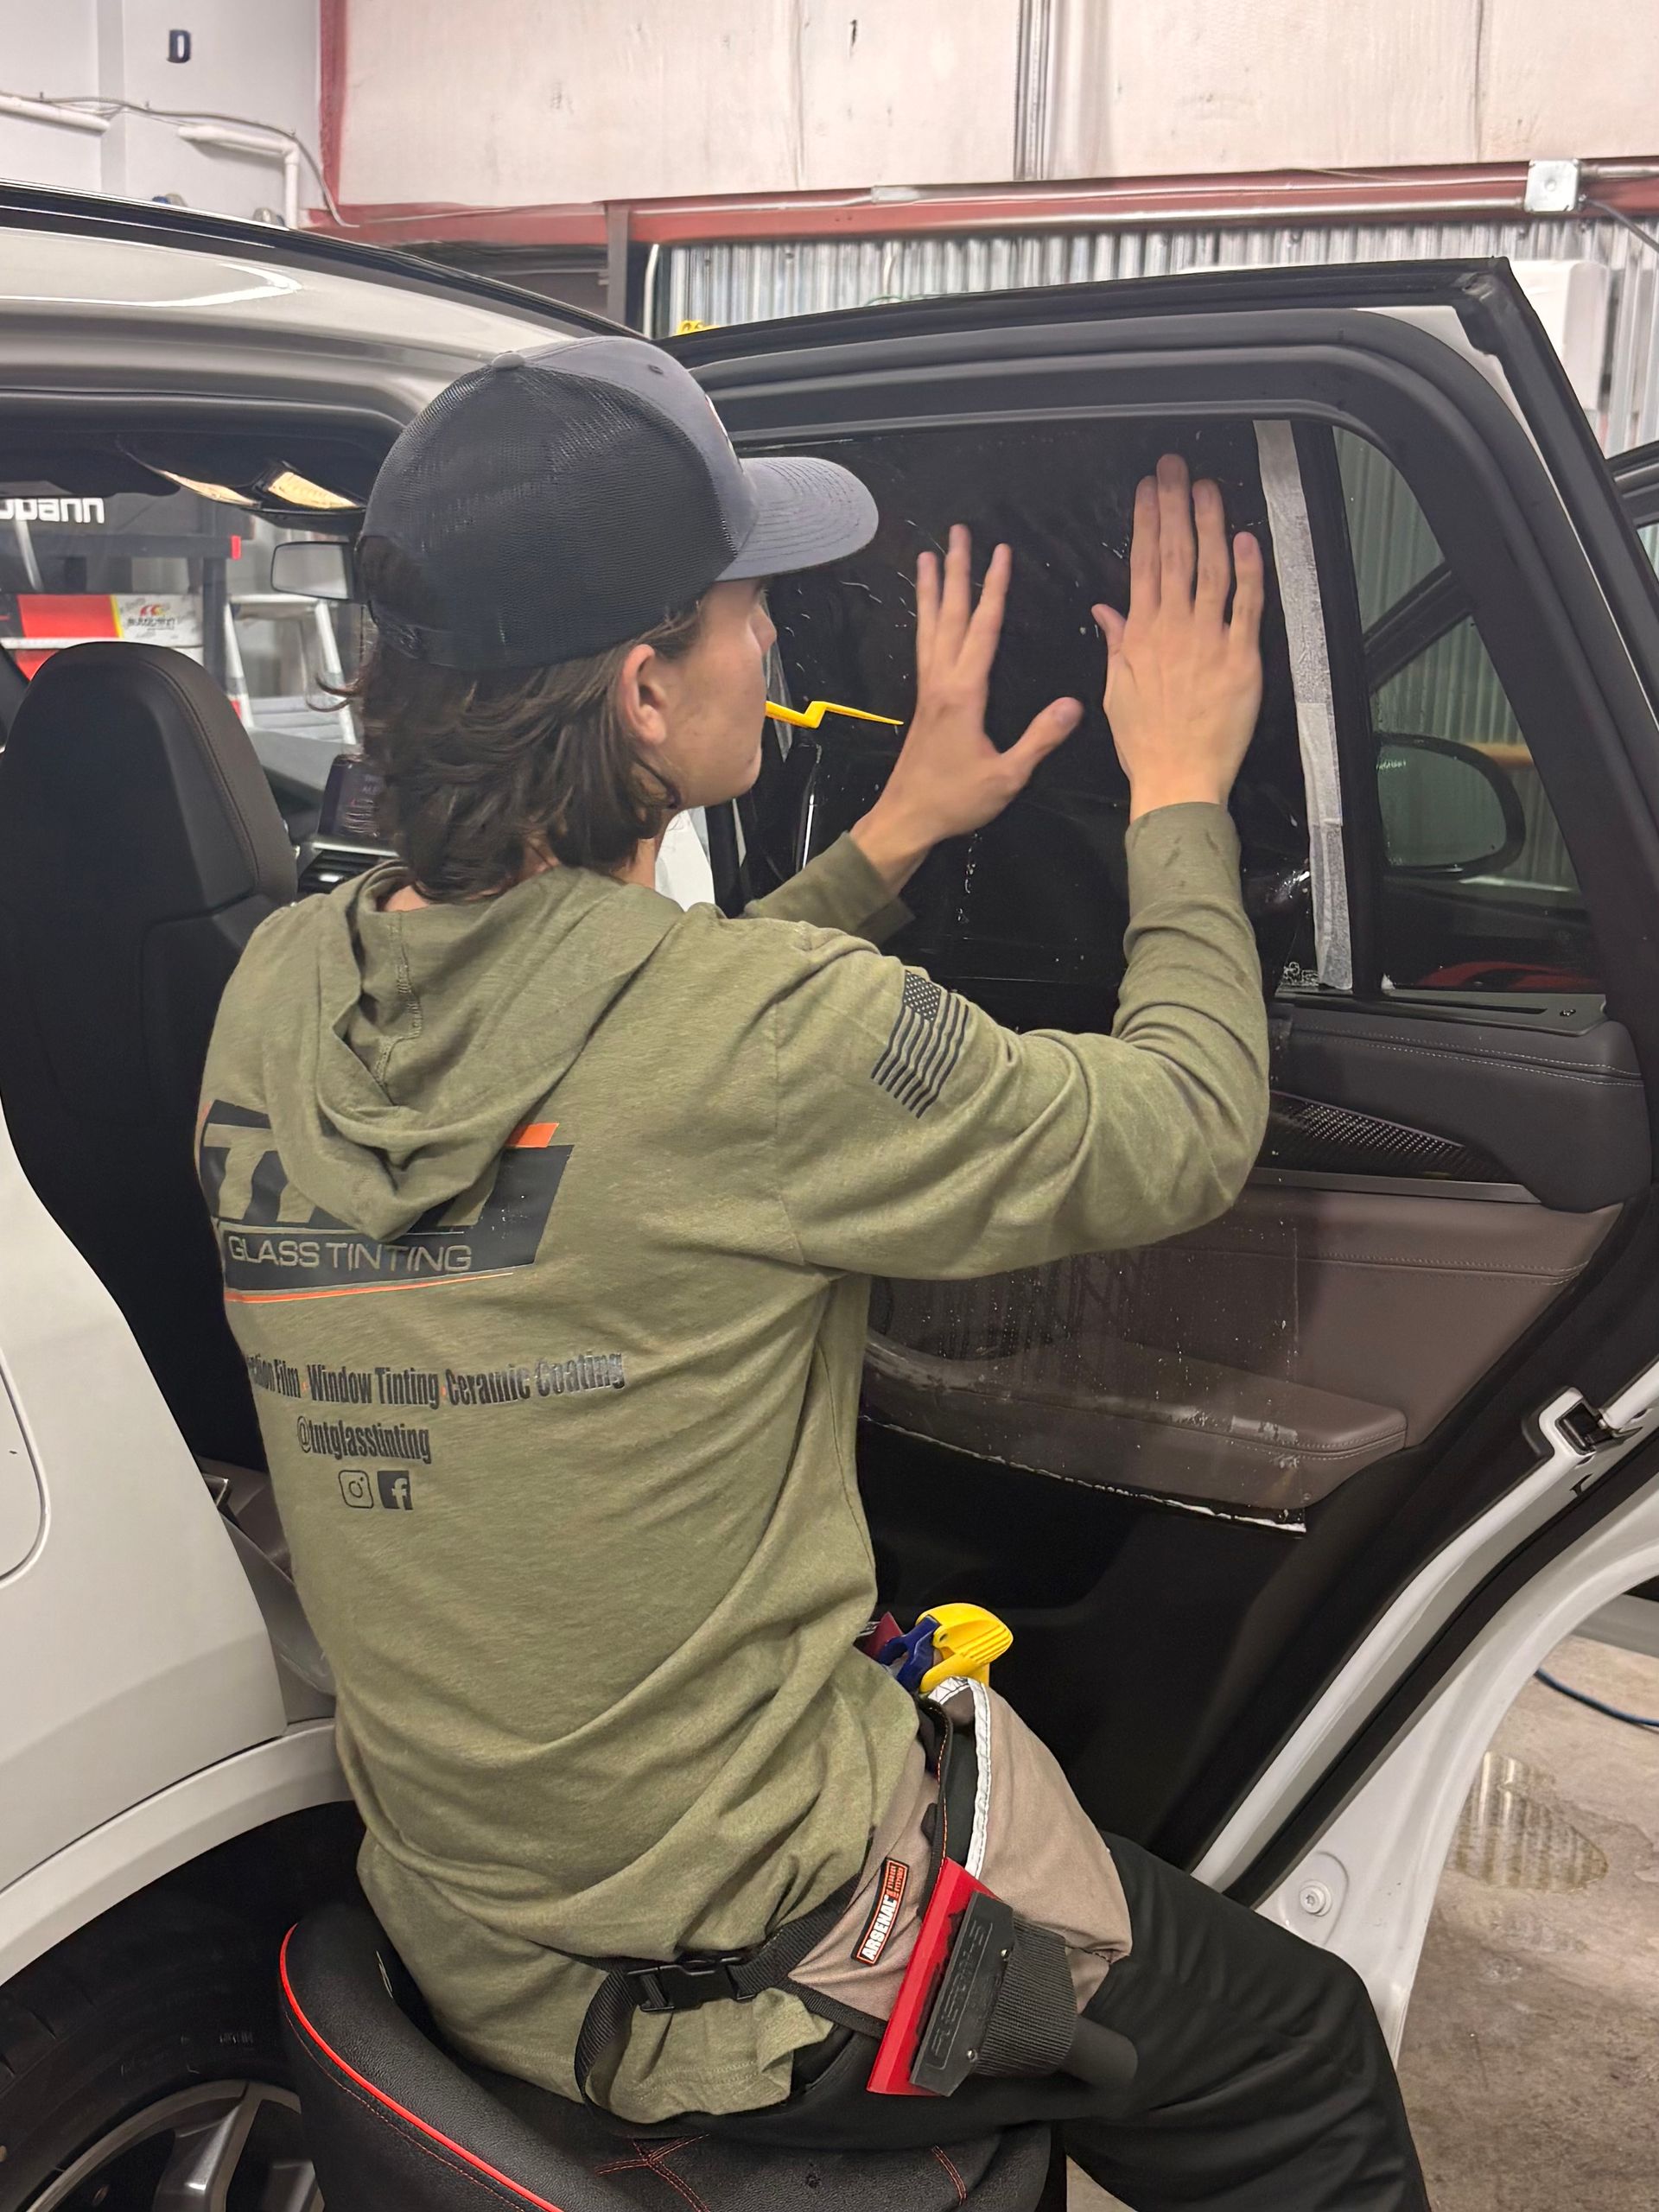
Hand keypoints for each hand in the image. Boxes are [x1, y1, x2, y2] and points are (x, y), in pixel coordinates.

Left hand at [851, 525, 1082, 892]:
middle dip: (955, 571)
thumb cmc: (955, 800)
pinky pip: (924, 647)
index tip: (1001, 553)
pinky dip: (925, 620)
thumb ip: (1040, 739)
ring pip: (930, 627)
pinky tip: (927, 611)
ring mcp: (928, 689)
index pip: (983, 630)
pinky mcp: (923, 701)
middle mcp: (941, 682)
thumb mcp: (1006, 776)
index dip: (994, 590)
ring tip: (927, 555)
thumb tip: (1075, 705)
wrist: (906, 818)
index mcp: (963, 694)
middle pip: (949, 615)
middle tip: (956, 533)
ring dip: (931, 589)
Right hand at [1093, 455, 1263, 820]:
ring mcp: (1208, 640)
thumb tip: (1104, 610)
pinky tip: (1245, 538)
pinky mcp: (1240, 658)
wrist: (1176, 778)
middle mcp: (1173, 628)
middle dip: (1174, 505)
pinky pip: (1246, 606)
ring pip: (1210, 569)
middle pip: (1174, 554)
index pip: (1141, 564)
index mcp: (1141, 634)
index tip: (1147, 488)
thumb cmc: (1144, 742)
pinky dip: (1248, 571)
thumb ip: (1116, 644)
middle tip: (1175, 466)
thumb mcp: (1117, 691)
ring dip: (1209, 524)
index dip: (1145, 521)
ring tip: (1206, 487)